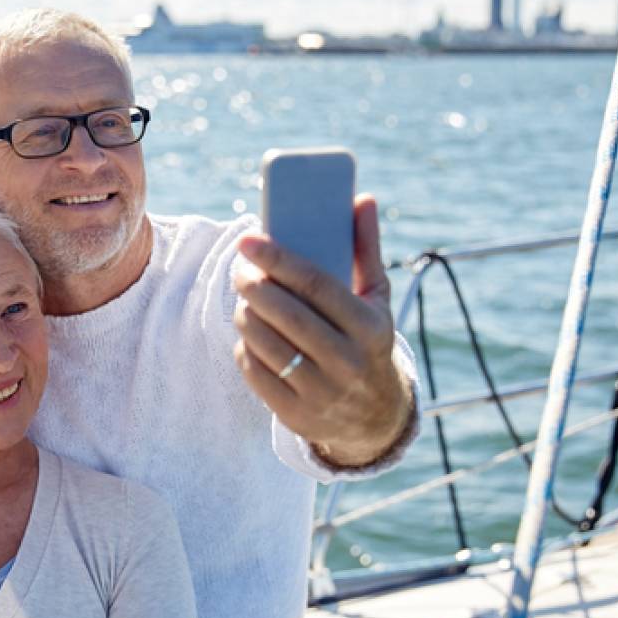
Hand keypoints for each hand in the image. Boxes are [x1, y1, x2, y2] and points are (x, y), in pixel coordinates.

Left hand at [232, 194, 412, 466]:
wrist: (376, 418)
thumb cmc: (368, 341)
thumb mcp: (376, 299)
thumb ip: (366, 249)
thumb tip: (362, 199)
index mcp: (370, 328)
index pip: (317, 286)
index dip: (279, 259)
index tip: (248, 240)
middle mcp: (348, 363)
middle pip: (286, 315)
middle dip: (254, 286)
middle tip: (241, 269)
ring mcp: (322, 393)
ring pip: (265, 344)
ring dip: (246, 315)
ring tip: (246, 300)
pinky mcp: (297, 416)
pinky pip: (256, 373)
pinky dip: (245, 348)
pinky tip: (250, 334)